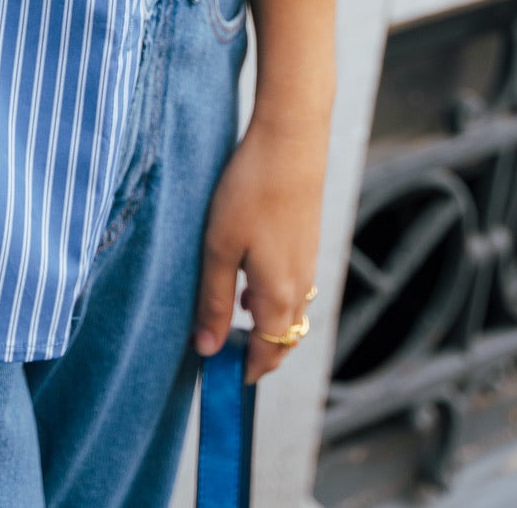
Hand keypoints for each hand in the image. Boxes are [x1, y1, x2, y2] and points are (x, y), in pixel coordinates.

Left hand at [193, 114, 327, 383]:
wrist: (292, 139)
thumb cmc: (251, 190)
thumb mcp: (219, 247)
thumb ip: (214, 300)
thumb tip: (208, 349)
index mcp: (278, 297)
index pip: (266, 356)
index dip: (244, 372)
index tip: (217, 376)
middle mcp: (300, 287)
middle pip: (282, 341)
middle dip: (256, 354)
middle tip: (221, 352)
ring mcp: (308, 264)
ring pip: (289, 314)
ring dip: (265, 325)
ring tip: (229, 316)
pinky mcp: (308, 241)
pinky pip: (293, 288)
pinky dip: (273, 298)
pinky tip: (247, 277)